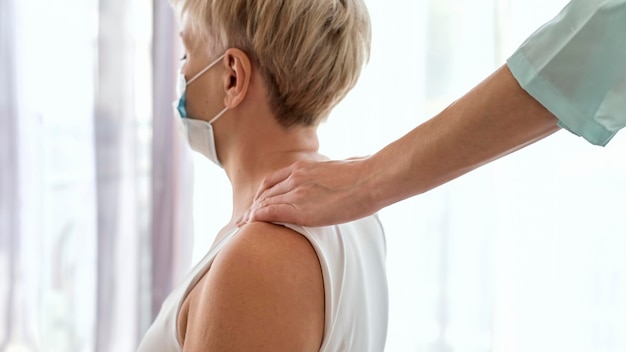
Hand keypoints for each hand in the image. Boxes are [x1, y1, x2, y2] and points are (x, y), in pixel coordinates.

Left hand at [239, 157, 378, 226]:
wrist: (371, 180)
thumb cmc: (366, 174)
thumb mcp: (342, 168)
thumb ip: (332, 174)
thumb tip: (345, 174)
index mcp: (304, 167)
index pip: (274, 180)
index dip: (263, 193)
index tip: (257, 203)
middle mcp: (295, 177)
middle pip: (265, 192)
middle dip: (254, 205)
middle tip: (244, 218)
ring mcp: (296, 192)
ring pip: (264, 203)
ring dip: (251, 214)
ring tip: (242, 226)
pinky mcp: (300, 209)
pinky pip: (270, 213)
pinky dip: (257, 219)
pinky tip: (250, 226)